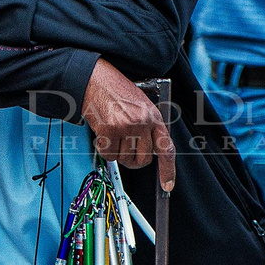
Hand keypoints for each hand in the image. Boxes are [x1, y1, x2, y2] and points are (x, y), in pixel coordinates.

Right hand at [81, 58, 175, 189]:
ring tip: (113, 135)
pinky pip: (109, 155)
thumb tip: (148, 153)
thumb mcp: (141, 105)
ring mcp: (126, 127)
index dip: (168, 170)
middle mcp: (143, 122)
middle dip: (134, 159)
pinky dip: (104, 150)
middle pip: (144, 160)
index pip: (167, 148)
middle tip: (125, 148)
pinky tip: (103, 134)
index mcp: (154, 116)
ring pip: (125, 159)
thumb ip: (148, 127)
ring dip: (117, 153)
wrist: (96, 79)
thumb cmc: (116, 91)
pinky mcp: (109, 130)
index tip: (167, 185)